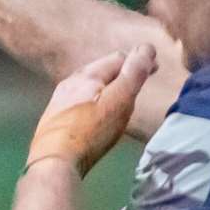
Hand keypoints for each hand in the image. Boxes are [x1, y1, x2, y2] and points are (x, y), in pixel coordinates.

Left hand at [28, 46, 155, 176]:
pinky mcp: (54, 118)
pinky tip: (94, 112)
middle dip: (122, 72)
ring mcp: (59, 100)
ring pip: (88, 85)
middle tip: (139, 81)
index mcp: (87, 75)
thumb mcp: (119, 101)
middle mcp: (69, 82)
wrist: (54, 162)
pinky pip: (79, 100)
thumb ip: (132, 75)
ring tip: (120, 94)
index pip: (117, 58)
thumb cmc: (90, 131)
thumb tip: (146, 48)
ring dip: (106, 85)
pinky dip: (93, 99)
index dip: (139, 61)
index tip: (155, 68)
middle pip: (101, 70)